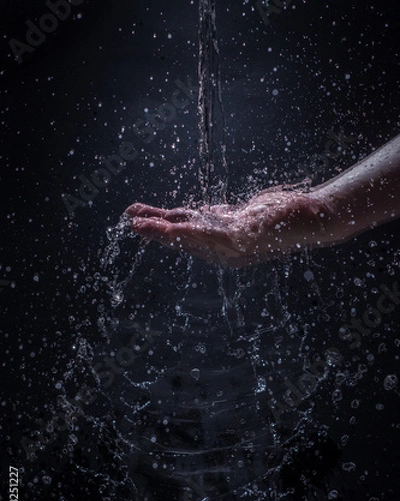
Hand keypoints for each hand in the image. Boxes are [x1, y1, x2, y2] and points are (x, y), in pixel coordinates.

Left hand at [125, 187, 333, 267]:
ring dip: (160, 219)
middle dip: (156, 228)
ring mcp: (225, 233)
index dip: (167, 232)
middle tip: (131, 220)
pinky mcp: (228, 222)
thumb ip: (251, 235)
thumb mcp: (273, 228)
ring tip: (135, 213)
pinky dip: (179, 215)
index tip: (145, 226)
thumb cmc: (297, 223)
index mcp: (231, 248)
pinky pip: (198, 219)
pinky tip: (164, 213)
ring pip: (186, 225)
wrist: (313, 217)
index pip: (192, 240)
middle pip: (182, 235)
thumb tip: (235, 241)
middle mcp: (223, 244)